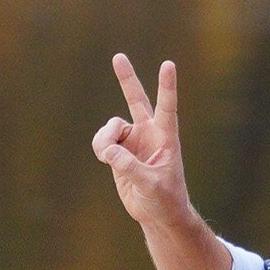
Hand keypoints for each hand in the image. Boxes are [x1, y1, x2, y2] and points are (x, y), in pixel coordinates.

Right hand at [91, 53, 191, 231]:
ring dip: (105, 141)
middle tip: (118, 57)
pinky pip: (102, 141)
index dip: (167, 86)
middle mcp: (149, 133)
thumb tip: (108, 151)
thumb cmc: (165, 198)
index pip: (167, 107)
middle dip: (126, 79)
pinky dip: (100, 148)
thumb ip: (130, 167)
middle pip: (136, 100)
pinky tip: (106, 159)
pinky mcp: (118, 150)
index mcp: (166, 137)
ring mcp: (132, 139)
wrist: (157, 212)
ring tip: (108, 157)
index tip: (168, 64)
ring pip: (110, 128)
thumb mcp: (151, 184)